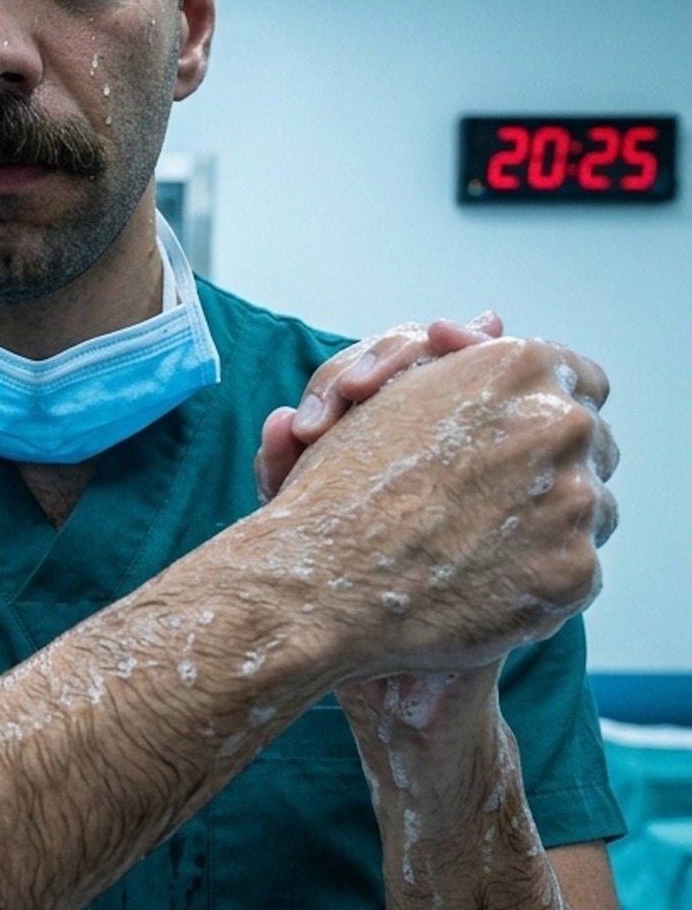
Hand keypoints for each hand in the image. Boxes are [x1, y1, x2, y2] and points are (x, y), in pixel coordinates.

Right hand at [260, 334, 618, 679]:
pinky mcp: (575, 569)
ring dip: (546, 519)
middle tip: (483, 495)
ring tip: (472, 543)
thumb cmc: (335, 492)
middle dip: (545, 463)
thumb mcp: (387, 397)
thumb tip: (493, 322)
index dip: (540, 406)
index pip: (573, 374)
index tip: (510, 434)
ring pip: (590, 506)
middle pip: (587, 439)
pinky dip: (537, 576)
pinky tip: (484, 580)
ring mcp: (576, 498)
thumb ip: (456, 362)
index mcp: (516, 365)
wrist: (318, 586)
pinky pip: (575, 566)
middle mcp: (558, 421)